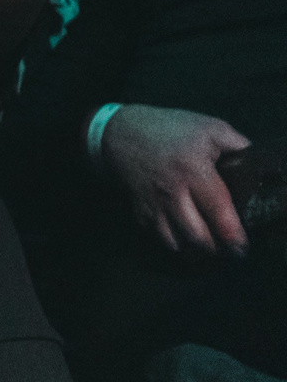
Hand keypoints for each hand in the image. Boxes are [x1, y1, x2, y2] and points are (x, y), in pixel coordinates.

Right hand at [100, 105, 251, 256]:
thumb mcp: (210, 128)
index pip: (218, 211)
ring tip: (210, 252)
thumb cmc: (169, 130)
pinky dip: (175, 248)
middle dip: (216, 251)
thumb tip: (263, 167)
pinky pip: (159, 240)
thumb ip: (239, 146)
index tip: (243, 248)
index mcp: (194, 172)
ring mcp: (153, 206)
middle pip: (197, 237)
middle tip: (230, 253)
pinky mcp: (140, 214)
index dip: (233, 235)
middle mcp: (172, 194)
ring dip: (196, 254)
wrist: (120, 134)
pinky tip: (188, 245)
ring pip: (176, 244)